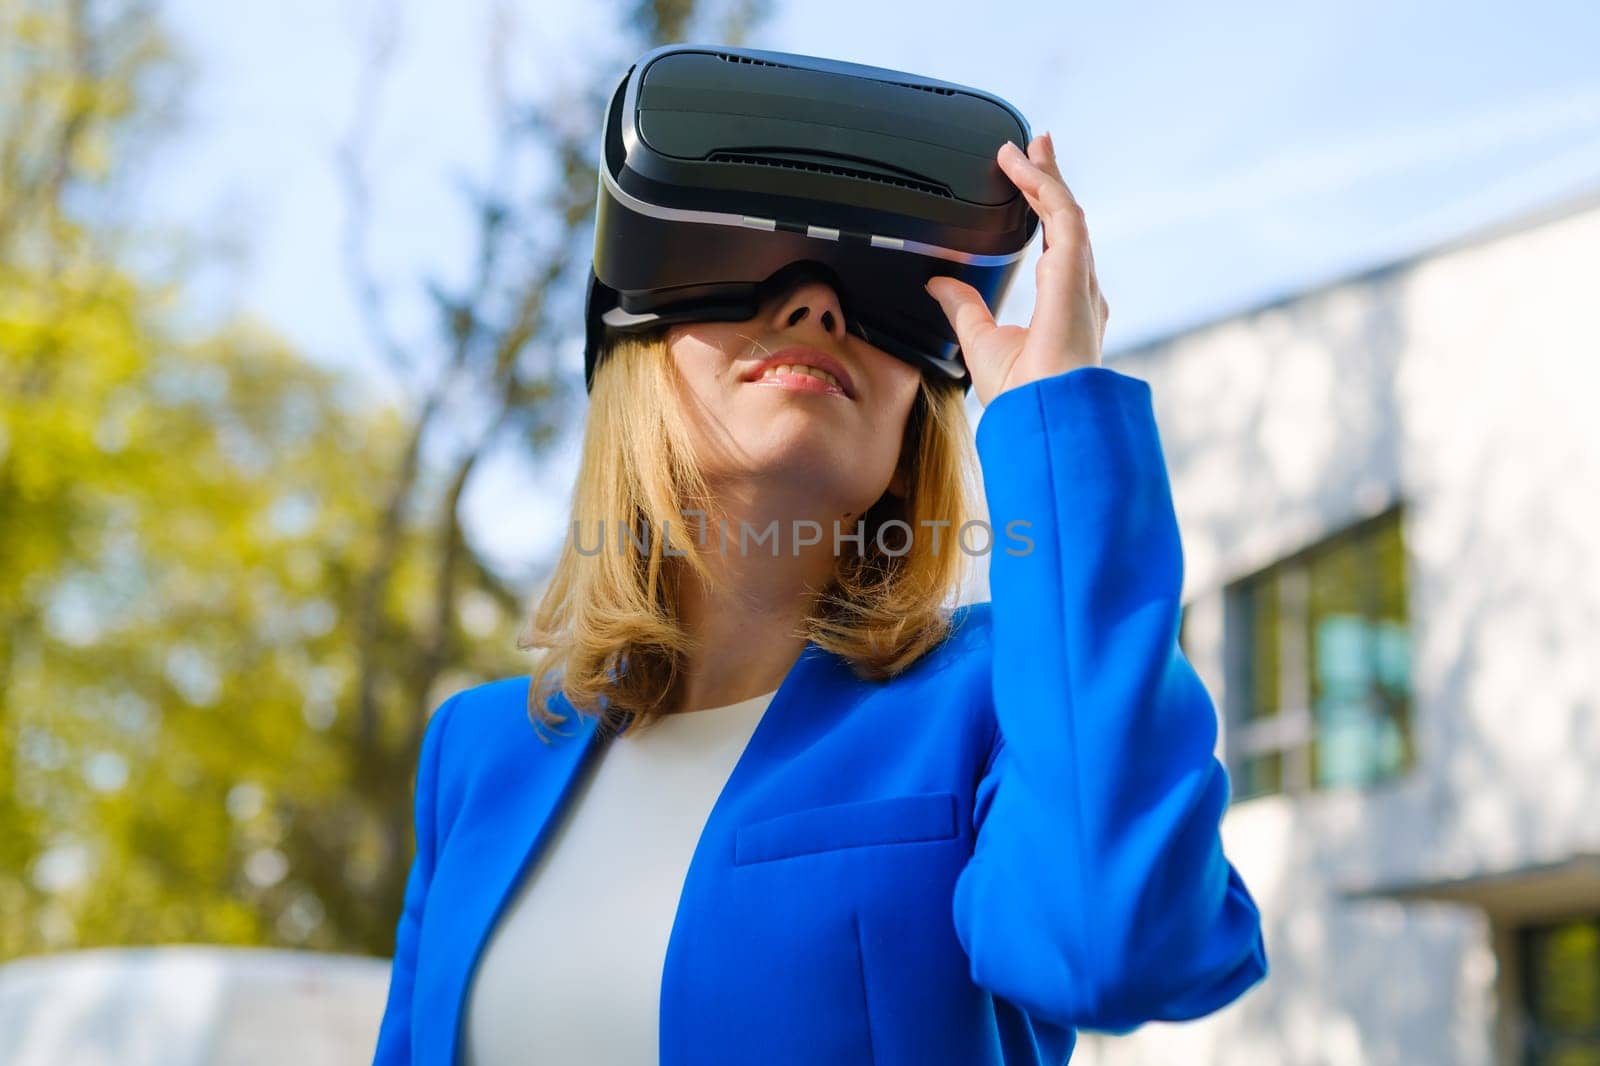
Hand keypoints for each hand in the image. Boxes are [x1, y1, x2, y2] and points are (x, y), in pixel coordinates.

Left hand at [923, 132, 1108, 406]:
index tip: (1027, 184)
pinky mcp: (1074, 271)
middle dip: (1050, 181)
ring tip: (1027, 147)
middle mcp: (1078, 289)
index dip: (1044, 212)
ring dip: (1044, 176)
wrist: (1044, 415)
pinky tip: (1022, 166)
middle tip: (1035, 148)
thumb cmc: (1024, 396)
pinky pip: (1061, 214)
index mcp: (1064, 307)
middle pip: (1065, 220)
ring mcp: (1080, 279)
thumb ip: (964, 309)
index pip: (1056, 245)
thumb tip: (939, 285)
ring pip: (1065, 210)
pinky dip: (1042, 185)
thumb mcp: (981, 343)